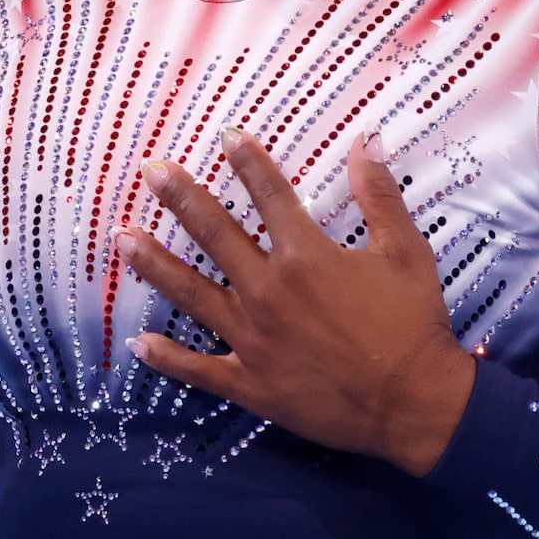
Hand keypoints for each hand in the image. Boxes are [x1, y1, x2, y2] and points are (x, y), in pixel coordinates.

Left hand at [120, 131, 475, 477]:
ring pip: (190, 294)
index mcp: (306, 257)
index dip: (248, 161)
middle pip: (213, 235)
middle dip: (179, 197)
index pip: (269, 196)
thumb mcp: (406, 253)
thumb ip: (380, 197)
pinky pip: (198, 370)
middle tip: (149, 171)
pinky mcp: (250, 382)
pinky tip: (138, 344)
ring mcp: (252, 339)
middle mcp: (268, 292)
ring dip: (154, 263)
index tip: (225, 134)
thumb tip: (367, 142)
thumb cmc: (414, 326)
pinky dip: (166, 358)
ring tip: (122, 238)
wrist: (416, 404)